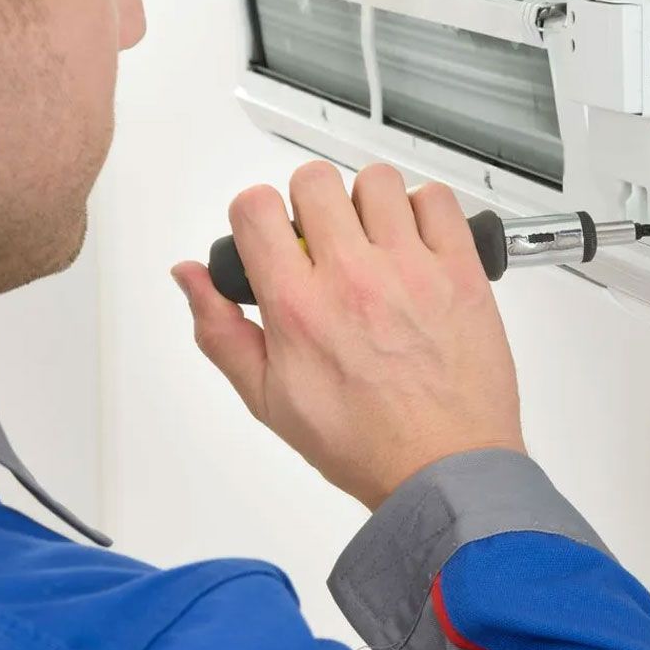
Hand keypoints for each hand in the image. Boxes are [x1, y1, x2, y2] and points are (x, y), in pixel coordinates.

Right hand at [172, 161, 525, 510]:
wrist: (443, 468)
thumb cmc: (364, 442)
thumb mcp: (268, 399)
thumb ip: (220, 331)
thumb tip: (190, 277)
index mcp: (298, 308)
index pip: (255, 208)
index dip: (256, 215)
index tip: (271, 236)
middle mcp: (352, 278)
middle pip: (313, 181)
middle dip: (309, 204)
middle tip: (323, 240)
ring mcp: (411, 269)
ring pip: (376, 181)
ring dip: (368, 203)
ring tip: (374, 241)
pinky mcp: (460, 271)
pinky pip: (437, 200)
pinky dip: (425, 210)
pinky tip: (416, 243)